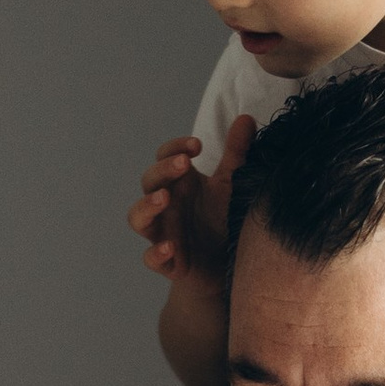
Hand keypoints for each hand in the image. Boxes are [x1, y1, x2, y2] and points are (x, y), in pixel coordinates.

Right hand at [127, 118, 252, 285]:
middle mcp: (166, 206)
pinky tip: (170, 247)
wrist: (228, 267)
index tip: (197, 146)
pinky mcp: (169, 263)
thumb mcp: (232, 185)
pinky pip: (151, 258)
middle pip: (149, 182)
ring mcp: (163, 233)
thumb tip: (246, 118)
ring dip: (147, 206)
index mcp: (180, 184)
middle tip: (184, 163)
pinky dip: (156, 253)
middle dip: (163, 170)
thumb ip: (237, 154)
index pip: (165, 157)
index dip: (174, 148)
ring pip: (138, 217)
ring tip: (165, 199)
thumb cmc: (223, 220)